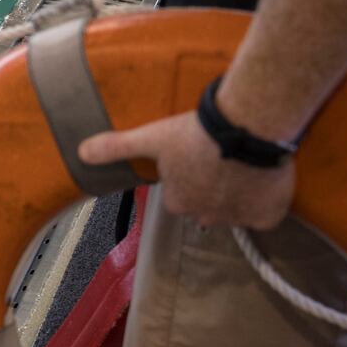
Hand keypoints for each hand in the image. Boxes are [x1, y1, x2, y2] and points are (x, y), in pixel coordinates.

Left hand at [78, 112, 294, 229]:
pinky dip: (267, 201)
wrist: (248, 128)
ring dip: (238, 194)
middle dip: (212, 189)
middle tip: (222, 160)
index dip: (189, 176)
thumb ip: (116, 147)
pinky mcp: (267, 215)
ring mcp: (237, 218)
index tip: (197, 157)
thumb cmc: (196, 133)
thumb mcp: (152, 137)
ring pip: (236, 210)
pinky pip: (265, 214)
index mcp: (177, 201)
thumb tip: (80, 152)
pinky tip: (265, 180)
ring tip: (244, 165)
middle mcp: (204, 216)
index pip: (180, 195)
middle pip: (206, 206)